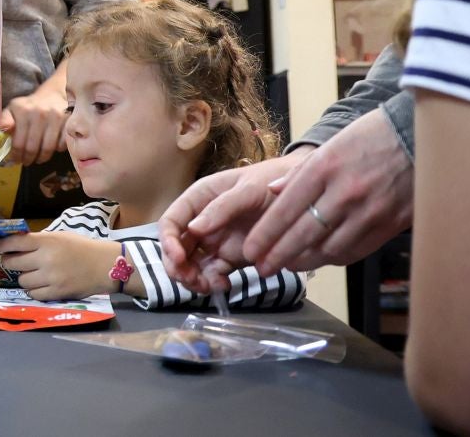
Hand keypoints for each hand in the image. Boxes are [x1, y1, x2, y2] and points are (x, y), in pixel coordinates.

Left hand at [0, 82, 67, 164]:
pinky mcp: (68, 122)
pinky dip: (56, 150)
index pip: (18, 142)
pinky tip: (51, 148)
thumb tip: (4, 129)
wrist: (52, 96)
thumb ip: (5, 120)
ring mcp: (55, 117)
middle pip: (32, 148)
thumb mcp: (13, 110)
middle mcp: (39, 113)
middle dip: (28, 159)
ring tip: (37, 159)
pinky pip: (61, 145)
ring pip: (47, 149)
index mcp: (23, 111)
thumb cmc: (30, 107)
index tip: (15, 159)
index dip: (16, 155)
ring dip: (41, 158)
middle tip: (26, 162)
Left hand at [0, 231, 118, 300]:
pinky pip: (34, 294)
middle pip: (14, 263)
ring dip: (23, 278)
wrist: (105, 266)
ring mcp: (51, 278)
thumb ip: (40, 241)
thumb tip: (16, 244)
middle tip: (12, 261)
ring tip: (30, 274)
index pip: (16, 242)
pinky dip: (33, 290)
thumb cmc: (82, 248)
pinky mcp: (57, 293)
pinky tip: (38, 285)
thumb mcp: (60, 237)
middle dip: (9, 262)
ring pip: (23, 281)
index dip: (2, 245)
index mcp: (47, 241)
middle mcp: (46, 259)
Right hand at [159, 153, 296, 290]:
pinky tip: (223, 286)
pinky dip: (212, 284)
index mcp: (199, 199)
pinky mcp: (230, 258)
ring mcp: (214, 242)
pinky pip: (212, 274)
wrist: (301, 196)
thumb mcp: (248, 190)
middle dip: (178, 267)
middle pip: (176, 248)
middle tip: (191, 280)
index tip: (178, 258)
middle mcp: (201, 221)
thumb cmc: (270, 182)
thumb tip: (193, 229)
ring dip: (192, 279)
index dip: (168, 241)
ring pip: (191, 265)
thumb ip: (222, 207)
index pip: (171, 221)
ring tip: (209, 286)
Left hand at [246, 110, 412, 274]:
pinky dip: (334, 258)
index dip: (265, 234)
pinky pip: (356, 250)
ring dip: (304, 261)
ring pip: (328, 249)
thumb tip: (273, 192)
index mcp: (325, 167)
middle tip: (261, 268)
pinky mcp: (390, 224)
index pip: (285, 209)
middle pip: (303, 234)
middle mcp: (344, 192)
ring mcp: (369, 211)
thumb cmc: (373, 135)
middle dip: (278, 255)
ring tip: (287, 266)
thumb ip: (301, 171)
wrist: (421, 137)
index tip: (251, 250)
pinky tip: (321, 259)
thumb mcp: (332, 144)